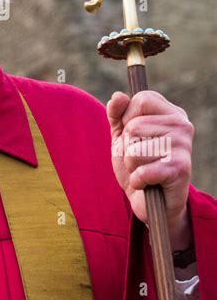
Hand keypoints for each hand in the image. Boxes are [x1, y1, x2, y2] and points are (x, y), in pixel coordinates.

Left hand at [107, 90, 193, 249]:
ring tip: (144, 170)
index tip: (134, 134)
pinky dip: (137, 181)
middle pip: (134, 126)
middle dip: (127, 146)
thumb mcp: (122, 136)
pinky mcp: (180, 170)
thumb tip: (118, 96)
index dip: (128, 117)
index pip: (142, 99)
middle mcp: (182, 125)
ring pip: (135, 149)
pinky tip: (147, 184)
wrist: (152, 203)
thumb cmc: (138, 164)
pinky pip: (141, 171)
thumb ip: (117, 114)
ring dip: (131, 165)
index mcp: (171, 113)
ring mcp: (183, 147)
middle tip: (140, 158)